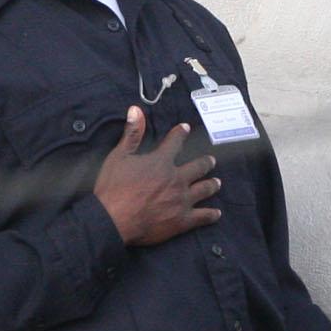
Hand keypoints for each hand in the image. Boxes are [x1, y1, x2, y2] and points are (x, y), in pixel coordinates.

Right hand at [94, 107, 221, 245]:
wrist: (114, 219)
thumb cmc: (113, 188)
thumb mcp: (119, 157)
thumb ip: (131, 134)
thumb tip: (136, 110)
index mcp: (161, 162)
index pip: (175, 142)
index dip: (181, 134)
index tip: (186, 128)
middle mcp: (176, 179)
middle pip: (198, 167)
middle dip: (206, 163)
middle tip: (211, 161)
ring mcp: (182, 200)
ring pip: (205, 189)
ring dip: (212, 184)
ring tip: (217, 182)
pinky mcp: (183, 220)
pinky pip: (203, 216)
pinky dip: (211, 214)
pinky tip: (216, 213)